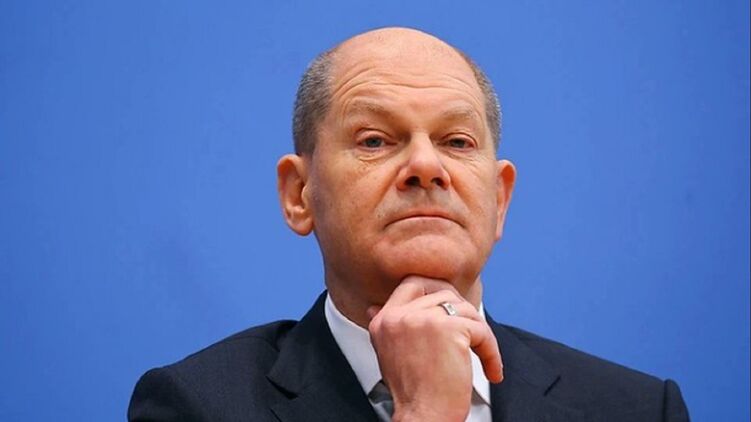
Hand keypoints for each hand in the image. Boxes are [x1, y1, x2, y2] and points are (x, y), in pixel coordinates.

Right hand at [367, 276, 502, 421]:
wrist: (423, 418)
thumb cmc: (413, 394)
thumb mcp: (388, 353)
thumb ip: (390, 327)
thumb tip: (374, 307)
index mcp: (384, 320)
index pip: (410, 284)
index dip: (434, 291)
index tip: (448, 310)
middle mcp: (399, 316)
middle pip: (441, 290)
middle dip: (461, 306)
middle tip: (471, 328)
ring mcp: (424, 319)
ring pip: (464, 309)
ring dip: (479, 333)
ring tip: (482, 356)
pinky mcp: (450, 329)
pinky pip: (481, 330)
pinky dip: (491, 350)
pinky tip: (491, 369)